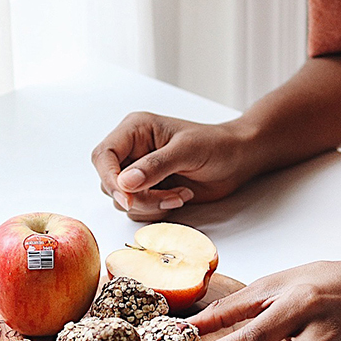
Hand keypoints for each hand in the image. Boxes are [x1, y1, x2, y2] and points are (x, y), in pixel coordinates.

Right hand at [91, 112, 255, 221]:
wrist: (237, 160)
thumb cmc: (217, 145)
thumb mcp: (187, 150)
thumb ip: (155, 166)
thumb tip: (126, 183)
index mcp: (134, 130)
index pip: (103, 156)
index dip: (110, 179)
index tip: (128, 198)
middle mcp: (132, 151)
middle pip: (110, 183)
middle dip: (137, 197)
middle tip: (168, 197)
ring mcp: (139, 172)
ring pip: (123, 200)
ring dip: (151, 205)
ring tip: (180, 194)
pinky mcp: (149, 190)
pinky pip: (138, 210)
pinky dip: (158, 210)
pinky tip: (180, 197)